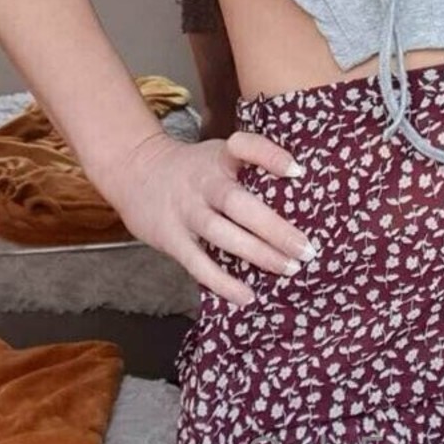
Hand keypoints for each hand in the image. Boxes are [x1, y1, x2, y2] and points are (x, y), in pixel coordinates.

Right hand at [99, 129, 314, 305]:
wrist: (137, 171)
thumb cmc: (194, 168)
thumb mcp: (220, 154)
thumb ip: (253, 166)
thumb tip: (301, 188)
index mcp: (220, 156)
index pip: (246, 147)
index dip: (271, 157)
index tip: (298, 171)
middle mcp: (204, 182)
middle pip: (240, 204)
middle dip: (275, 228)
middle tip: (306, 248)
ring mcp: (186, 211)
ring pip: (223, 235)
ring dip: (257, 254)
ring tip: (289, 268)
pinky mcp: (171, 238)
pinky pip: (198, 263)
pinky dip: (222, 282)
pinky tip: (247, 295)